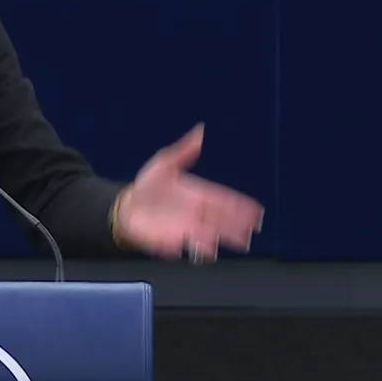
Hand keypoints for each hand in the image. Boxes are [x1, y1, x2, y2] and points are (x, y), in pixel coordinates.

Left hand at [113, 123, 262, 261]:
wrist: (126, 207)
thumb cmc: (147, 186)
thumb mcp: (164, 163)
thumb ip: (184, 150)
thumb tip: (199, 131)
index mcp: (198, 194)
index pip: (224, 199)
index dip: (240, 205)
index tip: (255, 210)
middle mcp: (196, 212)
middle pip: (222, 218)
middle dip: (238, 223)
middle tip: (252, 227)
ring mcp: (187, 226)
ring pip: (211, 233)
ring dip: (224, 236)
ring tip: (239, 241)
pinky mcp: (175, 239)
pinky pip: (190, 244)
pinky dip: (199, 247)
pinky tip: (208, 249)